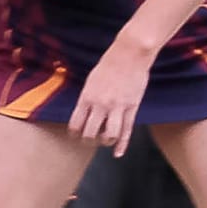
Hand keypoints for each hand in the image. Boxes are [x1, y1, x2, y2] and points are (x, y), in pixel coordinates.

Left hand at [69, 39, 153, 155]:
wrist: (130, 54)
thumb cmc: (109, 64)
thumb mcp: (91, 80)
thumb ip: (87, 98)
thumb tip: (84, 112)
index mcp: (87, 97)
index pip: (75, 123)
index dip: (74, 134)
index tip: (75, 136)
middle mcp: (100, 104)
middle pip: (90, 133)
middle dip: (88, 141)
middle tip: (89, 141)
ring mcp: (117, 107)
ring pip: (109, 135)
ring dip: (105, 142)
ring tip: (104, 141)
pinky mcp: (132, 107)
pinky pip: (126, 130)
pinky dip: (122, 144)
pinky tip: (118, 153)